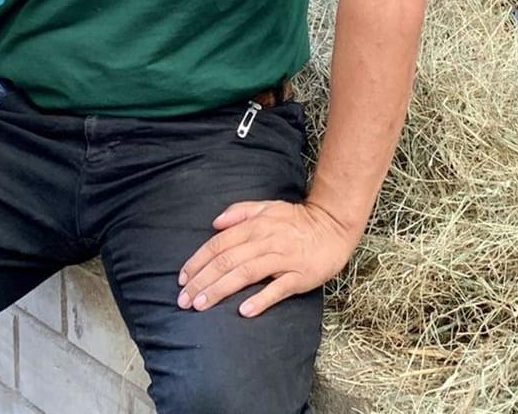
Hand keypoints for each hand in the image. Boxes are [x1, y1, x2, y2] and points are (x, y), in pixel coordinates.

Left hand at [177, 201, 357, 317]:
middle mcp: (266, 241)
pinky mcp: (300, 275)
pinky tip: (244, 310)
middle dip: (202, 281)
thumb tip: (215, 222)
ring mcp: (283, 259)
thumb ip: (241, 211)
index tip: (182, 279)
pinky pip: (278, 288)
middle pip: (227, 261)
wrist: (335, 227)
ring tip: (201, 305)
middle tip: (184, 300)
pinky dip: (261, 299)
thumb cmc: (298, 220)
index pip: (220, 244)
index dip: (198, 261)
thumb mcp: (268, 207)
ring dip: (220, 290)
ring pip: (246, 274)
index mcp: (256, 226)